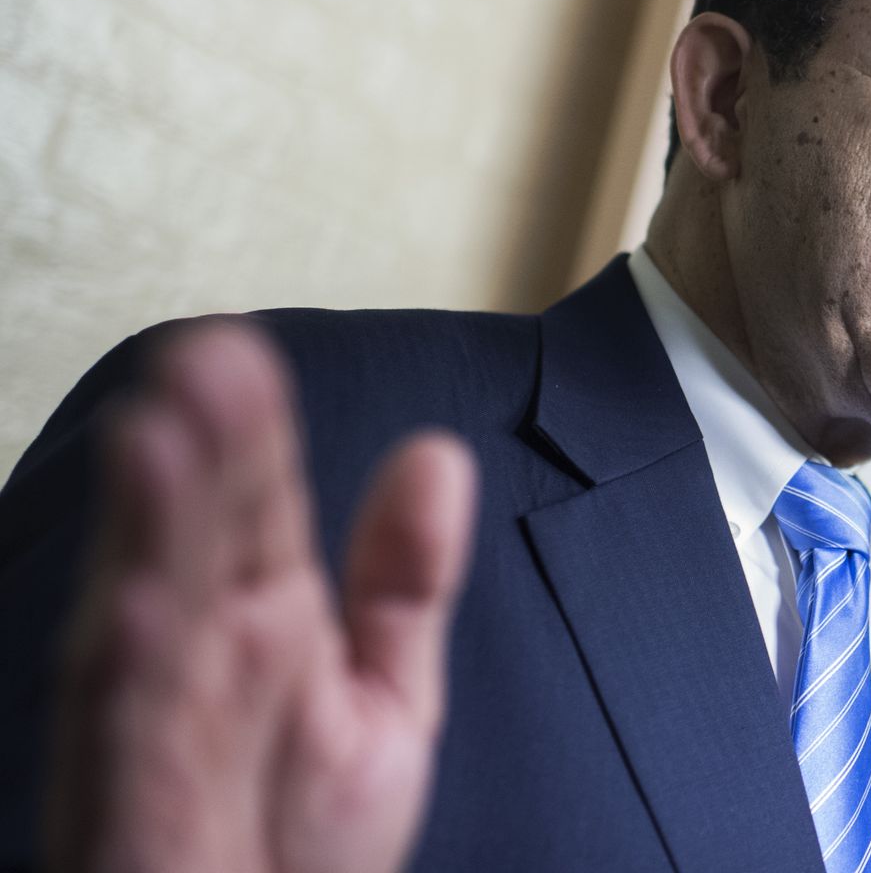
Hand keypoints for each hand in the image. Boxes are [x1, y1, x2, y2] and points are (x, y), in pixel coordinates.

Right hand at [47, 321, 476, 872]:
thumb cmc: (303, 841)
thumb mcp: (382, 699)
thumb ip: (405, 582)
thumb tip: (437, 456)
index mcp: (262, 621)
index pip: (251, 505)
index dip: (249, 431)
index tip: (240, 346)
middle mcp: (201, 663)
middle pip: (195, 540)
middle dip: (197, 454)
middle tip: (205, 359)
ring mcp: (160, 734)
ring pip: (149, 617)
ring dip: (149, 533)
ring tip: (156, 440)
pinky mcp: (135, 810)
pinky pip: (133, 737)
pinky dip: (136, 671)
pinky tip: (144, 603)